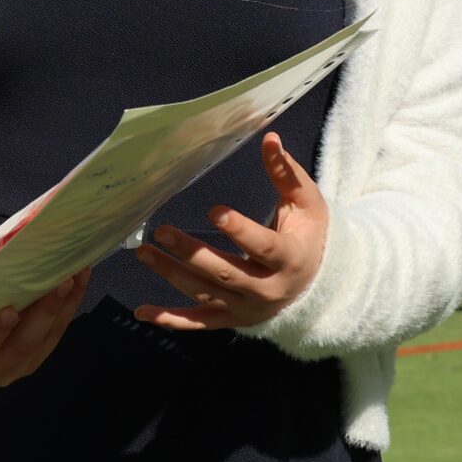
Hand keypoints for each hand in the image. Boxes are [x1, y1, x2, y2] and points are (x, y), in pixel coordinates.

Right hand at [0, 240, 89, 388]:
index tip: (10, 312)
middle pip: (19, 349)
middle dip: (42, 315)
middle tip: (58, 283)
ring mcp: (15, 366)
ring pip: (42, 342)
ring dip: (62, 308)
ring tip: (74, 276)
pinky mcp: (36, 355)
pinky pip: (55, 334)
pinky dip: (68, 307)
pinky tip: (78, 281)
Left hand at [132, 132, 329, 331]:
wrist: (318, 285)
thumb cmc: (309, 234)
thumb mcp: (306, 203)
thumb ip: (286, 173)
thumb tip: (270, 138)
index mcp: (289, 257)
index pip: (263, 246)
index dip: (240, 231)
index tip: (215, 210)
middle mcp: (267, 289)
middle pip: (225, 272)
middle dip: (192, 253)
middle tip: (162, 231)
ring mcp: (247, 308)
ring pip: (206, 294)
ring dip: (172, 274)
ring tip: (144, 252)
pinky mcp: (232, 320)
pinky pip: (198, 323)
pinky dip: (170, 319)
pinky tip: (142, 312)